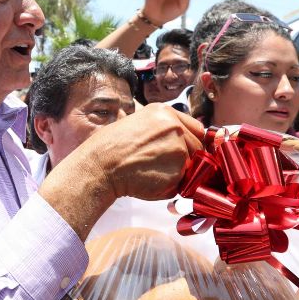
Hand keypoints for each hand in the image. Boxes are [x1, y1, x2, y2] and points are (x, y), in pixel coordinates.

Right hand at [41, 104, 203, 239]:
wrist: (100, 166)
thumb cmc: (111, 147)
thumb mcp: (137, 123)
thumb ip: (162, 128)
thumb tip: (179, 140)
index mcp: (165, 112)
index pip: (196, 128)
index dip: (189, 142)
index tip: (181, 152)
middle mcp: (175, 127)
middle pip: (197, 147)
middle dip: (187, 159)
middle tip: (162, 166)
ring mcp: (179, 149)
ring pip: (192, 166)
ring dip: (179, 173)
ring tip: (153, 172)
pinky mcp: (178, 171)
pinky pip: (183, 182)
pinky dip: (171, 187)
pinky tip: (151, 181)